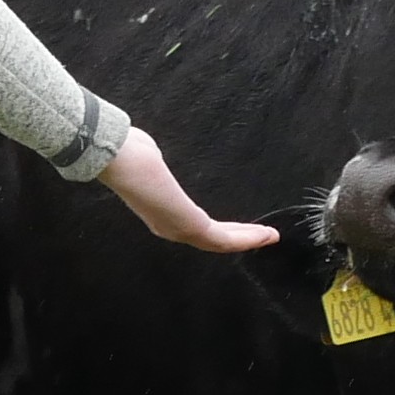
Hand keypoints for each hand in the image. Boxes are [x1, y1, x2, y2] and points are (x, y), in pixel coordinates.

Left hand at [105, 126, 279, 254]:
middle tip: (263, 235)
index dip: (221, 227)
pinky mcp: (190, 227)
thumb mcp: (149, 161)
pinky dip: (248, 239)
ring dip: (249, 239)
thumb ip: (156, 165)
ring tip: (270, 236)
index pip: (197, 227)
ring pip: (221, 242)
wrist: (123, 160)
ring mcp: (179, 229)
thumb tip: (151, 153)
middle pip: (212, 238)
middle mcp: (170, 227)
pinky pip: (224, 239)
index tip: (241, 225)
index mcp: (162, 213)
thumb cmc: (130, 156)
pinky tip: (266, 235)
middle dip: (240, 236)